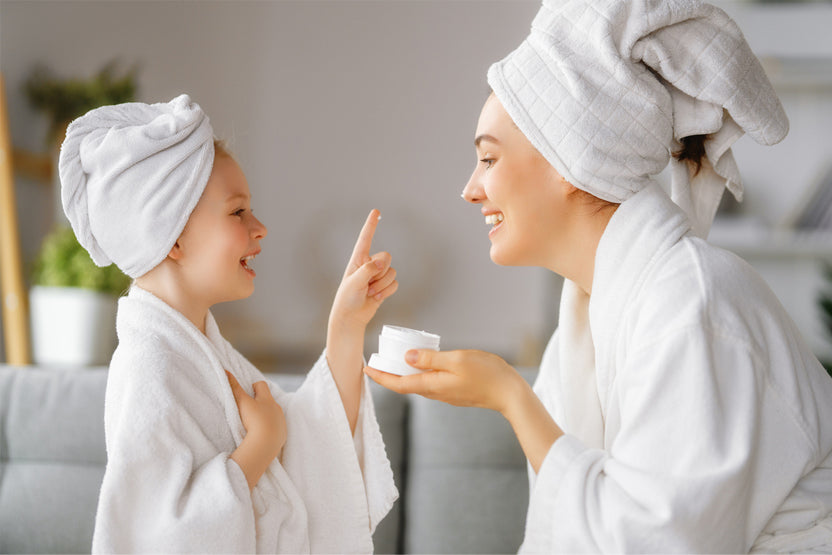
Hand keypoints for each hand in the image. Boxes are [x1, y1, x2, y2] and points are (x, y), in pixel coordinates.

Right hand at [227, 371, 286, 489]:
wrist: (266, 444)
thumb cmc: (254, 420)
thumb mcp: (242, 403)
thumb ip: (233, 387)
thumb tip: (225, 370)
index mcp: (268, 399)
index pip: (262, 385)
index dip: (254, 386)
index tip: (249, 391)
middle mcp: (277, 408)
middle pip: (269, 400)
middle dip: (261, 402)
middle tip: (250, 408)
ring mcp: (281, 421)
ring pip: (274, 414)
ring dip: (266, 416)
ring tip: (255, 424)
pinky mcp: (283, 434)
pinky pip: (277, 428)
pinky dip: (271, 429)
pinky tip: (262, 435)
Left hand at [329, 209, 397, 331]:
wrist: (351, 318)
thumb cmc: (347, 299)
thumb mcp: (354, 282)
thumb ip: (368, 270)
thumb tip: (382, 262)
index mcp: (358, 259)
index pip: (365, 238)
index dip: (371, 225)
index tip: (376, 211)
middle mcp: (369, 264)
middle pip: (387, 257)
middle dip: (380, 272)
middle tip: (368, 284)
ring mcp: (378, 275)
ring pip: (392, 272)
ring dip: (382, 285)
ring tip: (369, 293)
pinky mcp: (384, 286)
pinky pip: (395, 284)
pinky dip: (387, 292)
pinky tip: (376, 297)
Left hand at [365, 350, 563, 471]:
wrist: (509, 393)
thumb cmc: (486, 374)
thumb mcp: (456, 360)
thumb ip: (431, 359)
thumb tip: (407, 357)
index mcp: (432, 385)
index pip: (398, 384)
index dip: (380, 377)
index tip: (366, 370)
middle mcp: (435, 392)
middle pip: (405, 385)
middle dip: (389, 375)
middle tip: (377, 362)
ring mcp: (445, 394)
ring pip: (418, 384)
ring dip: (404, 374)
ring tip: (395, 360)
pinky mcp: (454, 392)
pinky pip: (430, 382)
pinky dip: (420, 373)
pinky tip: (423, 363)